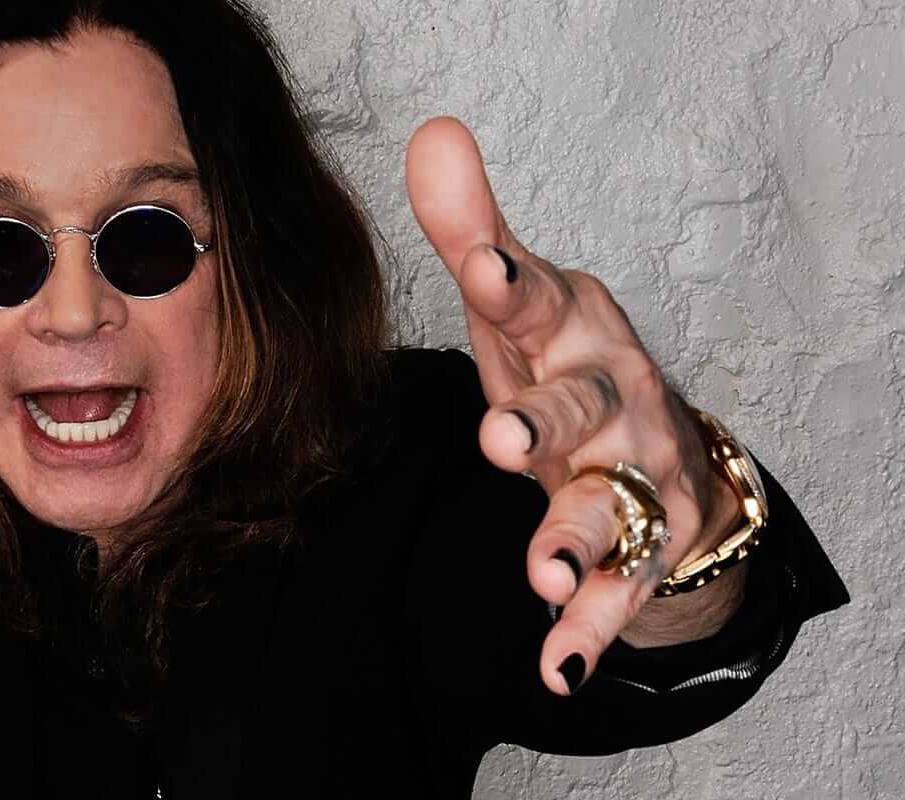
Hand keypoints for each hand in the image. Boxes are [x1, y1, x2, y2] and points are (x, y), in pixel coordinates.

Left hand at [405, 118, 732, 694]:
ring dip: (575, 538)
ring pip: (607, 503)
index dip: (512, 287)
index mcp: (571, 331)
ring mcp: (631, 475)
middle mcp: (609, 397)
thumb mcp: (518, 301)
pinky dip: (591, 627)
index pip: (540, 302)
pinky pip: (618, 592)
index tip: (482, 270)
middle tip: (501, 438)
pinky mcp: (640, 545)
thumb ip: (473, 230)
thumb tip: (431, 134)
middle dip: (544, 423)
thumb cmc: (565, 363)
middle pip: (579, 407)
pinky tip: (558, 664)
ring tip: (543, 574)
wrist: (666, 450)